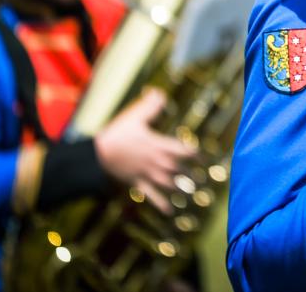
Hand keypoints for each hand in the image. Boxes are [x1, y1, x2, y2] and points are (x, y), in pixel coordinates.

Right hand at [95, 87, 195, 212]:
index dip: (197, 154)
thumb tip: (159, 93)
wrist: (99, 155)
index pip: (185, 151)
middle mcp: (159, 163)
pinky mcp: (139, 184)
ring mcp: (149, 175)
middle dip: (193, 174)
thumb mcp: (135, 115)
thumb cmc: (118, 134)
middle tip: (203, 178)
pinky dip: (162, 205)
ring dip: (182, 189)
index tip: (206, 158)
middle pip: (181, 170)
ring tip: (191, 193)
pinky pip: (153, 197)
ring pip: (171, 185)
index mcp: (161, 146)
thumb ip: (150, 105)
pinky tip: (170, 212)